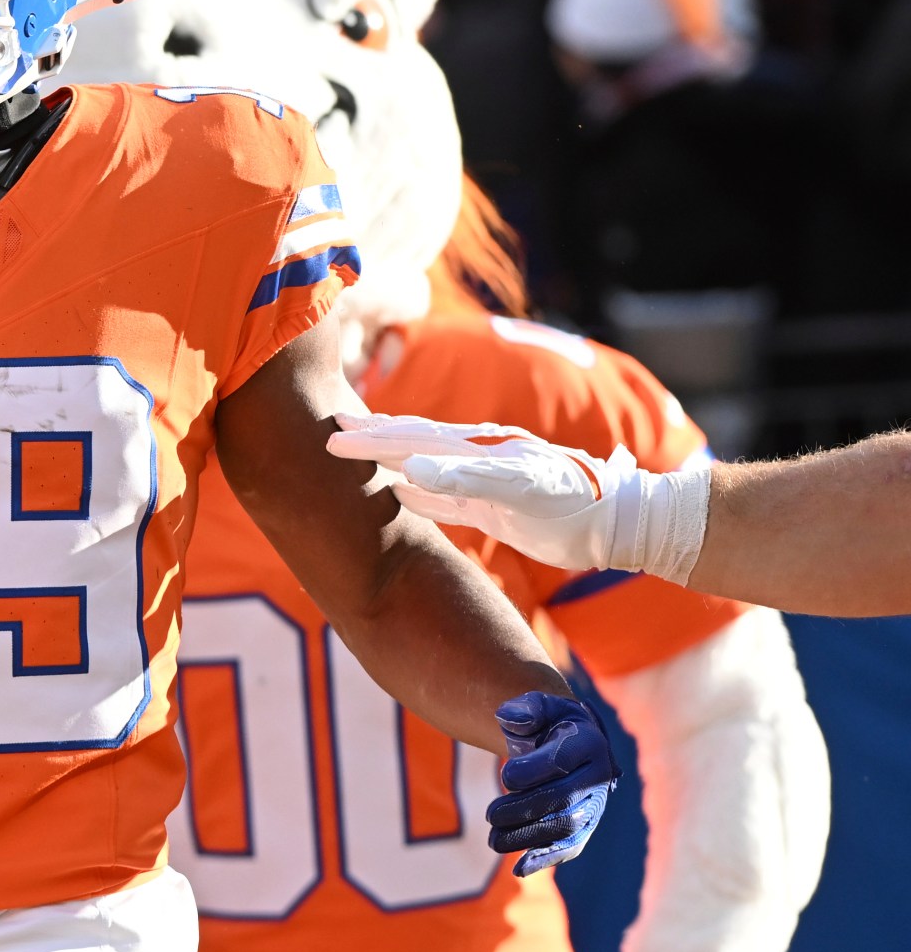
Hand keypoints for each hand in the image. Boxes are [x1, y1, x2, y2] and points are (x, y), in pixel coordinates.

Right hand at [324, 412, 637, 572]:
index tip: (333, 434)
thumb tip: (412, 466)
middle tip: (330, 430)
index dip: (372, 437)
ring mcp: (483, 482)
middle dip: (372, 436)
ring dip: (388, 458)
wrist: (621, 521)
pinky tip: (396, 491)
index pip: (414, 437)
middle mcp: (477, 458)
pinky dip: (414, 491)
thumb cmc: (576, 503)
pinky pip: (442, 496)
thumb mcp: (523, 490)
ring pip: (423, 465)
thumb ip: (467, 478)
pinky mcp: (493, 507)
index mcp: (480, 447)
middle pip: (413, 442)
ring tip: (354, 452)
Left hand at [487, 691, 618, 875]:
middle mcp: (599, 777)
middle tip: (490, 814)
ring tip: (494, 839)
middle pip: (564, 801)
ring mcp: (595, 805)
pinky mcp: (585, 827)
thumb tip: (508, 718)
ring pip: (566, 828)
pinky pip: (569, 847)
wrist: (567, 742)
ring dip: (528, 836)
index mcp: (588, 743)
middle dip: (524, 810)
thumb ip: (524, 709)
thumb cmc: (546, 722)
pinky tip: (519, 867)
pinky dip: (545, 859)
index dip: (533, 771)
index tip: (505, 776)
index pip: (562, 761)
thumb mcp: (537, 707)